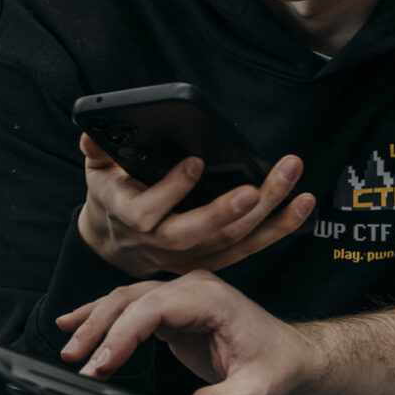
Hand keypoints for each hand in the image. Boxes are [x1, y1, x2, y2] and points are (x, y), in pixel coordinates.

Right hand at [54, 272, 310, 394]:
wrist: (289, 355)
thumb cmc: (276, 365)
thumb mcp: (257, 391)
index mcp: (210, 299)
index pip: (152, 309)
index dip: (122, 336)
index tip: (101, 365)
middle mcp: (192, 289)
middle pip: (131, 299)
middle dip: (97, 329)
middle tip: (74, 361)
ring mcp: (180, 297)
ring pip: (125, 300)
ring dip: (94, 323)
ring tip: (69, 349)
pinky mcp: (173, 311)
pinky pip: (130, 309)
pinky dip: (102, 317)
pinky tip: (75, 324)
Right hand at [76, 134, 314, 278]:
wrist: (114, 243)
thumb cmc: (112, 196)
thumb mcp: (97, 171)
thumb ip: (96, 150)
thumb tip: (93, 134)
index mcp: (128, 217)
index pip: (147, 212)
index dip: (171, 191)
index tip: (194, 164)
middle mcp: (158, 243)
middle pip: (194, 233)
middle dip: (227, 211)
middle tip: (257, 188)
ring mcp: (187, 256)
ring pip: (228, 241)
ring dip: (266, 218)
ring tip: (295, 188)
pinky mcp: (211, 260)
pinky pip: (247, 248)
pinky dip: (277, 229)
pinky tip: (302, 206)